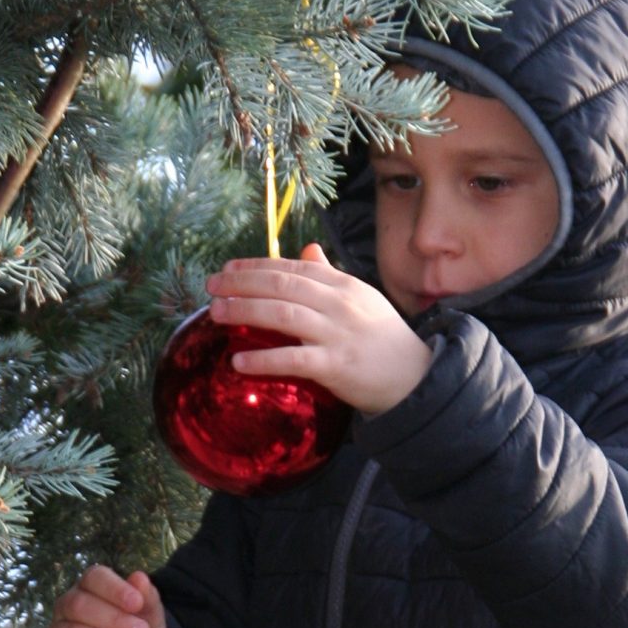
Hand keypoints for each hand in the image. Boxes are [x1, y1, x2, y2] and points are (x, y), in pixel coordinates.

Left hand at [206, 243, 431, 417]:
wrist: (415, 377)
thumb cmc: (384, 339)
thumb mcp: (360, 299)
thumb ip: (329, 275)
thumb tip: (307, 250)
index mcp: (343, 284)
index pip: (293, 268)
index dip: (256, 265)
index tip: (228, 268)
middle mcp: (339, 303)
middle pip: (282, 285)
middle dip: (242, 283)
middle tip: (212, 287)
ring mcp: (337, 334)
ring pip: (283, 314)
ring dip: (245, 311)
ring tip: (217, 314)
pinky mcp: (336, 366)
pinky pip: (293, 360)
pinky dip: (263, 360)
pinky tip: (238, 362)